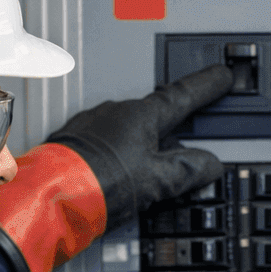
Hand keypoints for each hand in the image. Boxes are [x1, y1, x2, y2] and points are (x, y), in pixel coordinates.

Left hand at [46, 64, 233, 229]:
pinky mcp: (72, 140)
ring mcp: (91, 123)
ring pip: (127, 128)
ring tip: (144, 173)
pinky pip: (104, 140)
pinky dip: (116, 152)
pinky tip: (116, 173)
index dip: (206, 86)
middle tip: (186, 138)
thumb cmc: (97, 183)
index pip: (183, 95)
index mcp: (141, 115)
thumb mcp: (157, 181)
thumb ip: (188, 170)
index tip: (221, 76)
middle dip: (170, 126)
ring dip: (140, 144)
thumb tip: (210, 164)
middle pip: (154, 114)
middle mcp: (114, 111)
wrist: (49, 196)